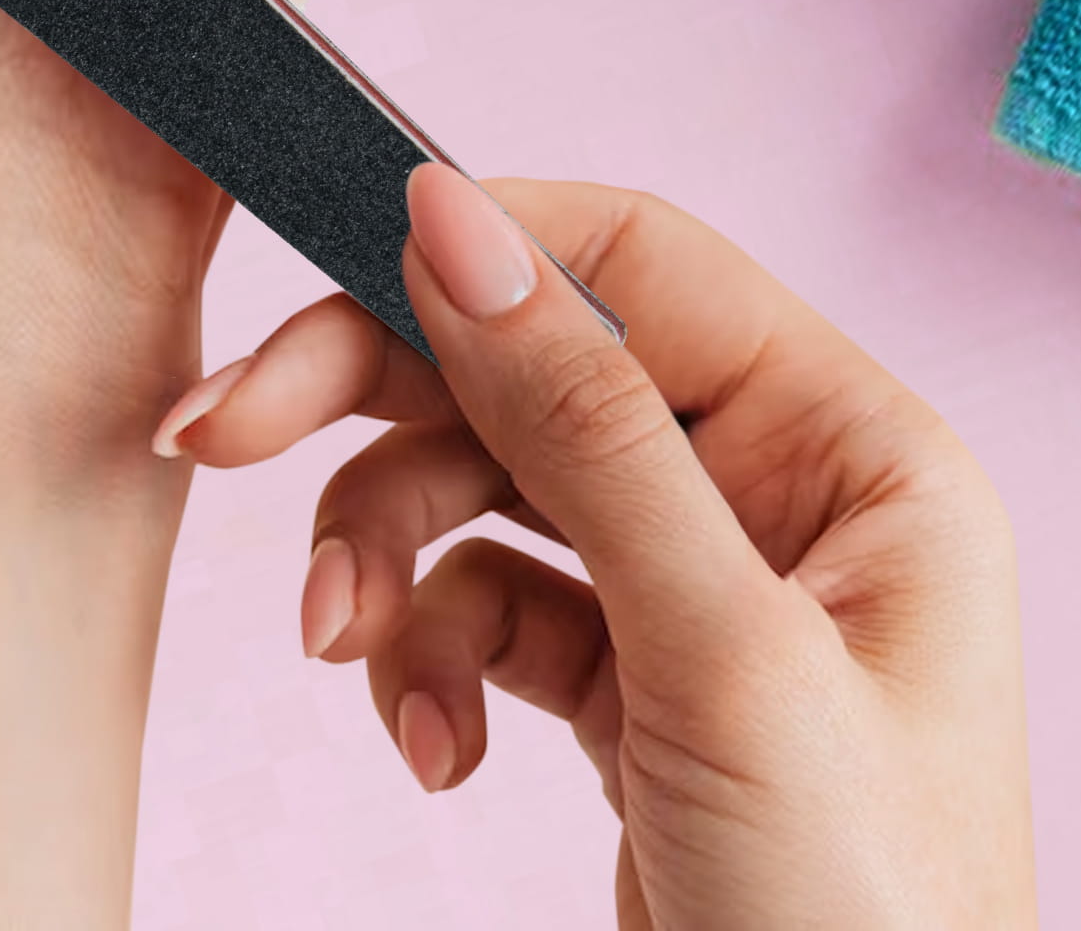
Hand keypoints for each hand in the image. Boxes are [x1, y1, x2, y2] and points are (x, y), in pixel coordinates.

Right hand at [155, 165, 1037, 929]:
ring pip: (486, 490)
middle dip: (377, 412)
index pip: (639, 264)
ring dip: (385, 555)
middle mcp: (780, 497)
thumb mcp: (719, 654)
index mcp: (854, 449)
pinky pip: (486, 608)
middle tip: (222, 430)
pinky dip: (428, 660)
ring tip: (336, 646)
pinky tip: (432, 748)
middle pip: (533, 372)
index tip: (336, 265)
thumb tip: (457, 221)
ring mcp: (698, 591)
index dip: (483, 252)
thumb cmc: (858, 926)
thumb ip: (584, 424)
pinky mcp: (629, 682)